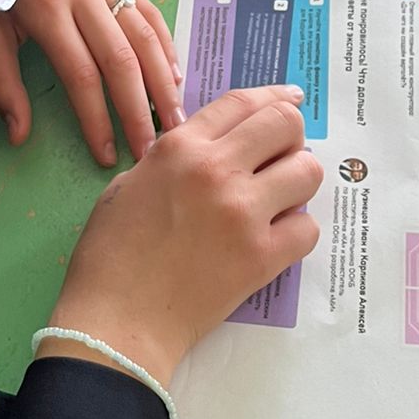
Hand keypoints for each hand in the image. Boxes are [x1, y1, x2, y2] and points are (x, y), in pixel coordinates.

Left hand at [0, 0, 181, 167]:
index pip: (82, 74)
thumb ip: (2, 83)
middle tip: (152, 148)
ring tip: (175, 119)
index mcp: (47, 8)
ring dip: (164, 81)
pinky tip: (174, 75)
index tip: (107, 153)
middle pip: (122, 59)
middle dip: (140, 109)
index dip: (98, 118)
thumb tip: (18, 135)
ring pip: (145, 35)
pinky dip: (166, 44)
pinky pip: (148, 11)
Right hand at [40, 86, 323, 387]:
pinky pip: (308, 228)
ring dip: (298, 181)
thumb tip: (218, 149)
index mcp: (179, 147)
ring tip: (280, 198)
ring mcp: (243, 212)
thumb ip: (175, 158)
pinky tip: (275, 238)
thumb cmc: (110, 254)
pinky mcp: (262, 257)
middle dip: (291, 135)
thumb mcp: (129, 183)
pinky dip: (296, 231)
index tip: (291, 99)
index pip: (242, 102)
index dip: (274, 97)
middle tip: (282, 155)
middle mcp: (216, 169)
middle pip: (285, 125)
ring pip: (307, 171)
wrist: (117, 321)